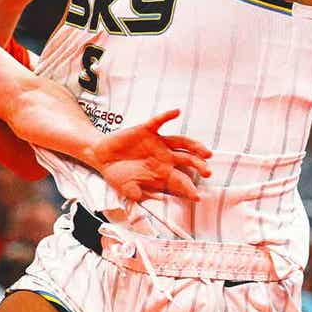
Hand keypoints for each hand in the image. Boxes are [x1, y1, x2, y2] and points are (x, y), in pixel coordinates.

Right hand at [89, 109, 212, 202]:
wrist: (102, 157)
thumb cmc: (117, 175)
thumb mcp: (128, 188)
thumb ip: (138, 193)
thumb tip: (146, 199)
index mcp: (162, 172)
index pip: (180, 180)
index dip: (189, 188)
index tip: (197, 197)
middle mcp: (164, 157)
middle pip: (187, 160)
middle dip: (199, 166)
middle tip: (208, 172)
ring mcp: (157, 143)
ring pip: (181, 142)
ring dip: (194, 145)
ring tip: (206, 151)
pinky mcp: (146, 130)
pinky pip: (159, 121)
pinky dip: (167, 116)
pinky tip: (177, 112)